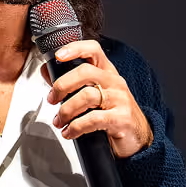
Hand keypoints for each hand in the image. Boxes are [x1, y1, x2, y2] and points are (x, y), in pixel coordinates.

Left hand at [42, 40, 153, 157]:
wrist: (138, 137)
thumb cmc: (113, 113)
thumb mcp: (95, 94)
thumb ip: (70, 83)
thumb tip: (46, 71)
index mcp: (107, 72)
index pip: (94, 50)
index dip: (75, 48)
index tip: (58, 56)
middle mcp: (115, 82)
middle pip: (85, 72)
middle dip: (62, 86)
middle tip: (52, 99)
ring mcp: (120, 99)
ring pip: (87, 96)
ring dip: (66, 111)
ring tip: (59, 121)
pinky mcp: (121, 118)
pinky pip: (93, 119)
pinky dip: (76, 127)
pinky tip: (70, 132)